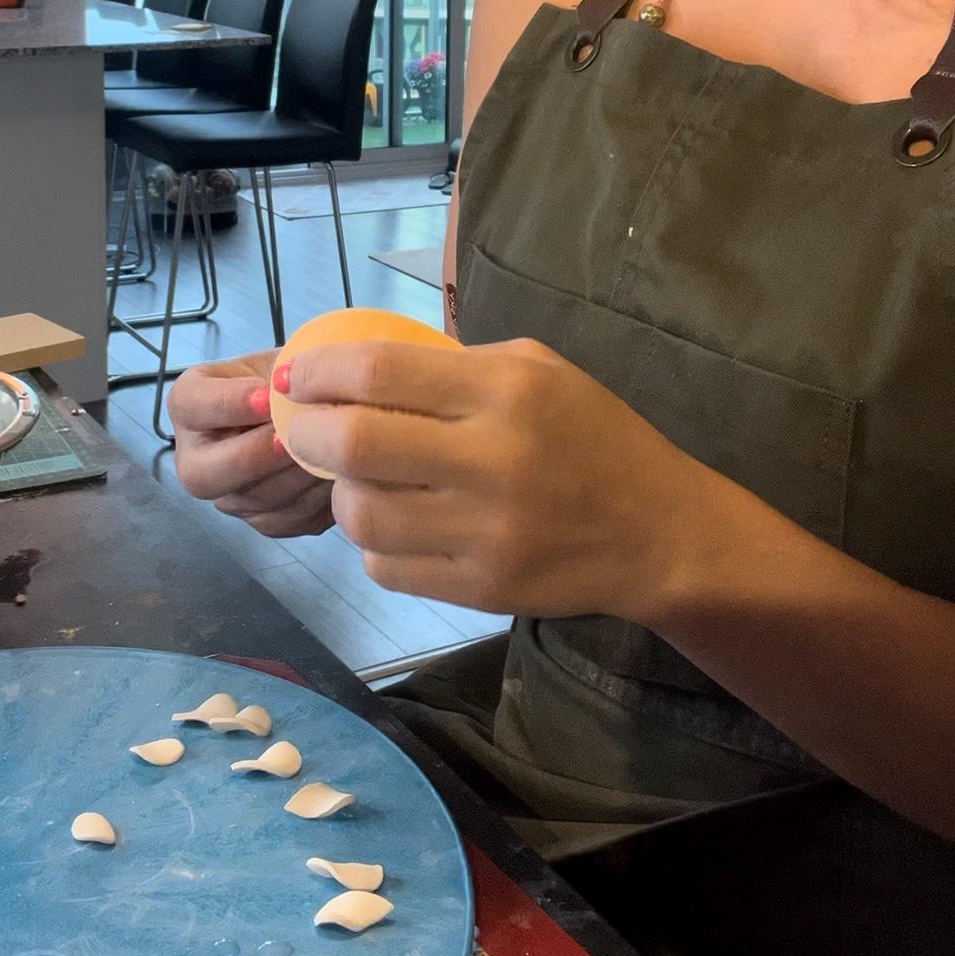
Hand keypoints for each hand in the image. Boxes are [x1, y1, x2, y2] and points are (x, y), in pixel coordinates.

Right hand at [170, 350, 334, 538]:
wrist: (317, 407)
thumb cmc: (292, 377)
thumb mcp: (284, 359)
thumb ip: (284, 372)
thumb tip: (297, 389)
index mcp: (190, 404)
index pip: (191, 405)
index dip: (229, 404)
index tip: (268, 397)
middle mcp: (196, 457)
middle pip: (201, 474)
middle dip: (253, 456)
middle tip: (293, 438)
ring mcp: (228, 496)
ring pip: (251, 501)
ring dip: (293, 477)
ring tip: (331, 452)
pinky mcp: (262, 521)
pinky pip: (284, 520)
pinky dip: (314, 500)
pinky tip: (339, 475)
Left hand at [278, 336, 701, 615]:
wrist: (658, 531)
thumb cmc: (590, 435)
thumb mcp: (536, 370)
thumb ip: (451, 367)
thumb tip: (352, 369)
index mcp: (507, 389)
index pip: (380, 373)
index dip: (320, 372)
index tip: (296, 376)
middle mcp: (494, 459)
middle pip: (356, 445)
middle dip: (309, 433)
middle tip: (303, 428)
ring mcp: (488, 532)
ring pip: (362, 515)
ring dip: (340, 493)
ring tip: (355, 479)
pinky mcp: (483, 588)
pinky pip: (387, 567)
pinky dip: (372, 543)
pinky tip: (392, 522)